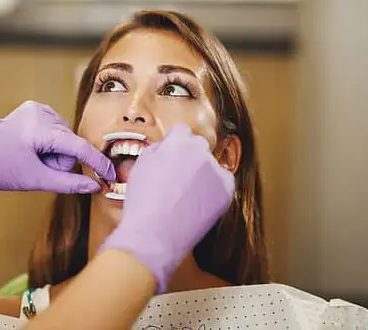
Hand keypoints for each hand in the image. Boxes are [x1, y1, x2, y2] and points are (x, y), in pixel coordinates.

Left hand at [0, 101, 115, 193]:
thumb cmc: (0, 170)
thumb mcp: (35, 180)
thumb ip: (69, 184)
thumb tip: (96, 187)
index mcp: (39, 129)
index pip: (78, 146)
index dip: (96, 163)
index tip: (110, 175)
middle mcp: (40, 112)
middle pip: (71, 143)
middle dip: (61, 161)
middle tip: (40, 168)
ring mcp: (37, 108)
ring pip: (65, 138)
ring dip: (55, 153)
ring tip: (33, 158)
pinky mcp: (35, 108)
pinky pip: (57, 131)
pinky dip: (50, 144)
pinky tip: (33, 148)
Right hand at [99, 124, 234, 292]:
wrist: (155, 235)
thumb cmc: (143, 203)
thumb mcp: (140, 166)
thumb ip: (157, 150)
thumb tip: (166, 148)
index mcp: (178, 142)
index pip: (181, 131)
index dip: (173, 144)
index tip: (171, 156)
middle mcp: (200, 151)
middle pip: (197, 146)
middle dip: (188, 157)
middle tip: (176, 177)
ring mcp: (216, 170)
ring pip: (210, 166)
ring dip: (201, 174)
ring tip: (184, 195)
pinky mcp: (227, 190)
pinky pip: (222, 183)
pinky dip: (214, 189)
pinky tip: (197, 202)